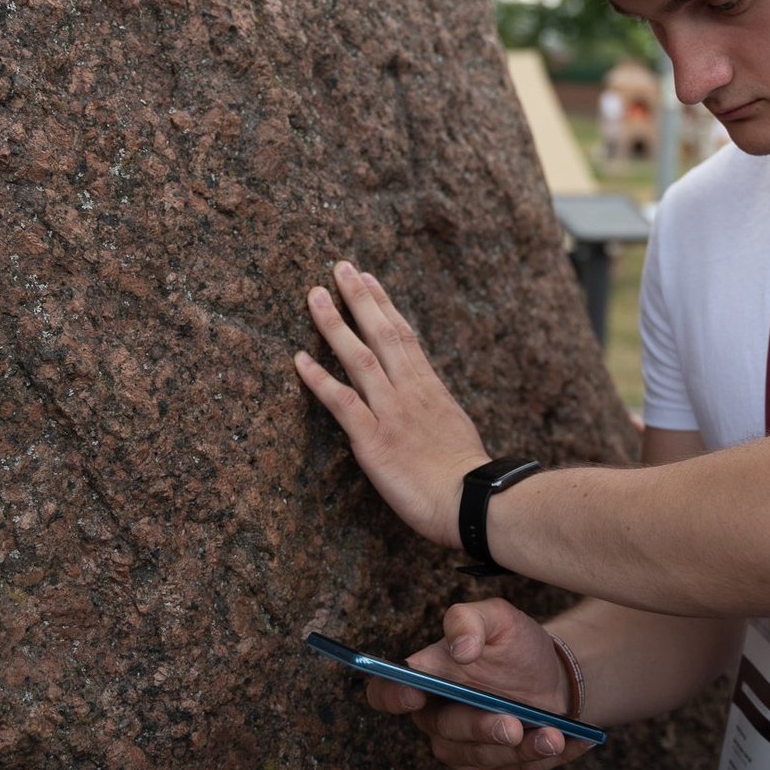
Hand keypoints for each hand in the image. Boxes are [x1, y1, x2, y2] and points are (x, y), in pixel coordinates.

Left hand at [295, 262, 489, 549]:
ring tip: (315, 296)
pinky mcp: (373, 439)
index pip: (403, 335)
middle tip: (339, 267)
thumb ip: (434, 409)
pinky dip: (319, 379)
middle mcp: (408, 391)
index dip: (383, 304)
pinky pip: (342, 402)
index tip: (368, 279)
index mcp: (429, 388)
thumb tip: (425, 402)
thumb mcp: (453, 429)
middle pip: (381, 333)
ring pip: (359, 357)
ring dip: (336, 324)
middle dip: (359, 298)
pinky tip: (298, 359)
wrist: (470, 501)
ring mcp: (390, 412)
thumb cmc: (465, 477)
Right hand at [368, 600, 595, 769]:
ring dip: (519, 750)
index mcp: (427, 678)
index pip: (387, 691)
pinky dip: (542, 758)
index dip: (392, 696)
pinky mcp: (490, 769)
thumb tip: (460, 648)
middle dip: (481, 729)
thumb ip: (470, 620)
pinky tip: (569, 743)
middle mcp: (437, 716)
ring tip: (552, 734)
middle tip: (513, 724)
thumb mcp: (499, 617)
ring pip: (481, 758)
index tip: (414, 695)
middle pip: (445, 732)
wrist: (552, 676)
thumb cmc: (515, 646)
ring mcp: (462, 748)